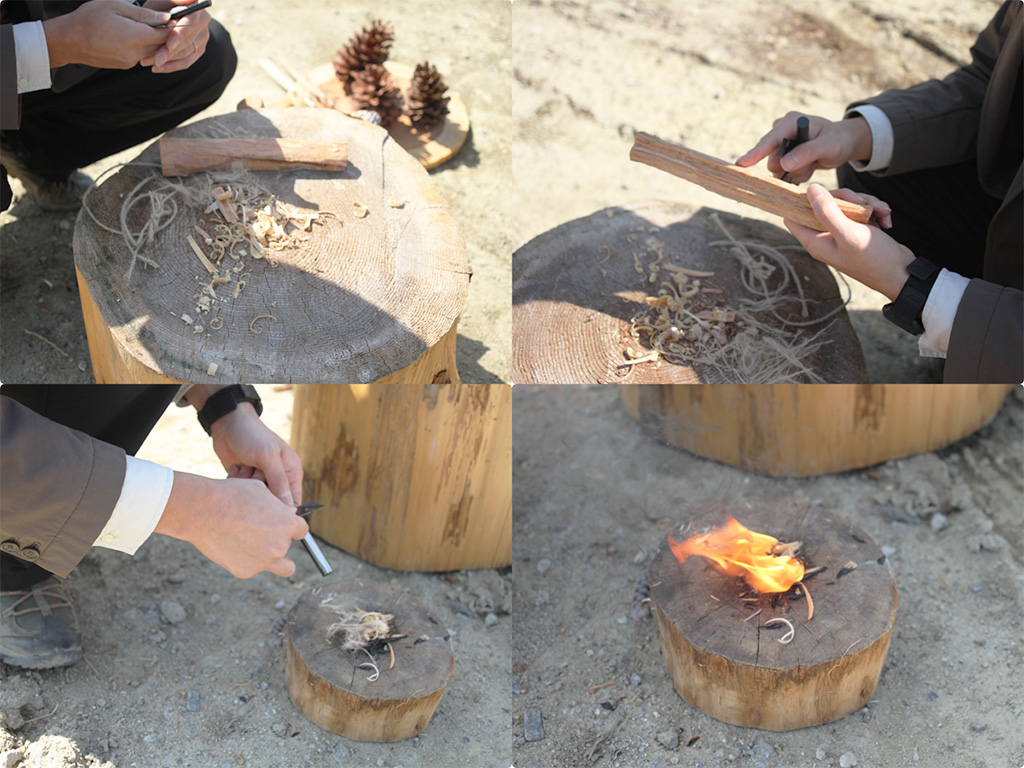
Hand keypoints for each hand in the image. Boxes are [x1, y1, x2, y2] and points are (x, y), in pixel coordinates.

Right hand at [42, 0, 170, 69]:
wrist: (69, 40)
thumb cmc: (89, 18)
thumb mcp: (116, 6)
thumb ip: (143, 14)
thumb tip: (165, 18)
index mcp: (134, 37)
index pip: (165, 35)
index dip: (174, 26)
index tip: (178, 18)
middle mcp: (135, 53)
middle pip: (162, 46)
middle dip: (167, 35)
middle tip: (168, 22)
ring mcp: (130, 62)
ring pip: (152, 52)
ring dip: (154, 41)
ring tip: (149, 26)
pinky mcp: (125, 65)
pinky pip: (140, 56)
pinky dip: (142, 47)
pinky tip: (134, 35)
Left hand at [139, 0, 211, 72]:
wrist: (156, 12)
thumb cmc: (157, 5)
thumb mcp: (160, 0)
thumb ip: (176, 0)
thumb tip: (191, 0)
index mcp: (196, 8)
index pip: (191, 24)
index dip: (180, 35)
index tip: (169, 45)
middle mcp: (203, 22)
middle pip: (189, 41)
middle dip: (170, 52)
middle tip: (155, 60)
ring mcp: (202, 37)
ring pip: (187, 53)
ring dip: (169, 61)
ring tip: (151, 64)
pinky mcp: (198, 49)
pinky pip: (187, 61)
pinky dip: (172, 66)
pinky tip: (158, 68)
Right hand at [156, 474, 308, 577]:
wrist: (202, 511)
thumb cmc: (231, 495)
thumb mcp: (261, 491)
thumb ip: (279, 505)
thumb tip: (288, 512)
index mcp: (288, 524)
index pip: (302, 531)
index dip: (292, 527)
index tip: (282, 526)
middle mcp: (280, 545)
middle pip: (288, 547)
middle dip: (277, 540)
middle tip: (258, 532)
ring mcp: (264, 561)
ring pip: (283, 567)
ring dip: (274, 560)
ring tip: (255, 548)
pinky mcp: (246, 571)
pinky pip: (254, 569)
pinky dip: (247, 562)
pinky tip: (233, 548)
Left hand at [209, 403, 303, 507]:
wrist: (227, 423)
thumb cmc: (252, 435)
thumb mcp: (267, 456)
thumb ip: (279, 482)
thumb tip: (290, 508)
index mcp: (292, 471)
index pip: (293, 501)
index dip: (282, 508)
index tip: (266, 505)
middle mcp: (278, 477)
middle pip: (272, 502)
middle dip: (261, 494)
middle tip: (254, 474)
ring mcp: (261, 478)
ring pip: (255, 498)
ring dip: (247, 486)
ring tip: (245, 467)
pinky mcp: (246, 479)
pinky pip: (243, 492)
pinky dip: (237, 483)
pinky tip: (236, 467)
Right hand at [736, 112, 872, 183]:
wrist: (843, 144)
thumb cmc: (839, 140)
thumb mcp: (829, 145)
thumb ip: (807, 153)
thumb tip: (784, 164)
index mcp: (791, 122)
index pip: (769, 140)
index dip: (755, 153)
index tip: (741, 164)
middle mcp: (782, 131)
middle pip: (772, 159)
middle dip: (790, 167)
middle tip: (812, 163)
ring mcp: (781, 144)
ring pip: (776, 169)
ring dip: (795, 172)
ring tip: (812, 164)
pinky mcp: (782, 155)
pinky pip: (781, 172)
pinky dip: (795, 174)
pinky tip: (807, 166)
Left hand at [783, 184, 914, 300]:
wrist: (902, 272)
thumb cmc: (875, 259)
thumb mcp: (849, 234)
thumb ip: (828, 212)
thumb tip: (810, 189)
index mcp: (815, 241)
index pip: (792, 216)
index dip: (800, 201)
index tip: (815, 189)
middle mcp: (825, 236)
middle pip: (823, 203)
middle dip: (846, 197)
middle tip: (862, 202)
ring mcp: (842, 232)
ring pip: (846, 204)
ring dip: (865, 203)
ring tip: (881, 211)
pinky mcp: (858, 229)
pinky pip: (861, 209)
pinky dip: (874, 209)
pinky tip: (885, 217)